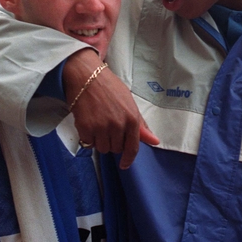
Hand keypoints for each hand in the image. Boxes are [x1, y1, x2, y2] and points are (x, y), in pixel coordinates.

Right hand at [64, 50, 159, 168]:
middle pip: (115, 149)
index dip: (128, 159)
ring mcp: (102, 127)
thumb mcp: (129, 102)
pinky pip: (88, 143)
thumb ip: (140, 125)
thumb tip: (155, 141)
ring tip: (97, 123)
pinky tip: (88, 123)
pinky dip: (87, 137)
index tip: (124, 165)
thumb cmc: (109, 87)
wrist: (86, 76)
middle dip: (112, 142)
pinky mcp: (86, 127)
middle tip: (107, 127)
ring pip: (102, 148)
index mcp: (132, 118)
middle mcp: (118, 125)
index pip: (132, 147)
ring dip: (100, 141)